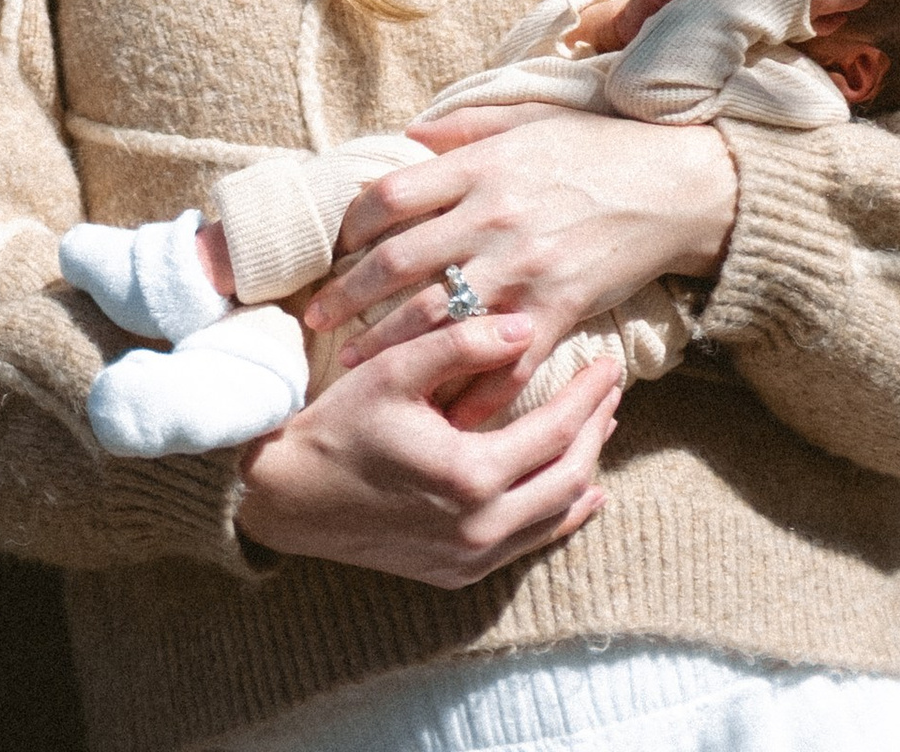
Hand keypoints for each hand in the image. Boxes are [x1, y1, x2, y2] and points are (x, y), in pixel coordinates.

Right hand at [234, 317, 620, 583]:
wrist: (288, 497)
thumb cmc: (338, 424)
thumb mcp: (394, 369)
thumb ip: (461, 343)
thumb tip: (525, 326)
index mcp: (470, 475)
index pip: (557, 431)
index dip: (589, 394)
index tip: (609, 362)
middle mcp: (479, 528)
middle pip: (569, 477)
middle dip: (597, 429)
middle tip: (612, 389)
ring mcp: (469, 559)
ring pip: (555, 517)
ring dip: (585, 470)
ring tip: (602, 427)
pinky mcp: (455, 573)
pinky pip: (527, 545)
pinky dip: (560, 514)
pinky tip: (578, 494)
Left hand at [303, 108, 737, 404]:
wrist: (670, 184)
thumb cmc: (592, 147)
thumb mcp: (525, 119)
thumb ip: (463, 130)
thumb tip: (408, 138)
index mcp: (479, 168)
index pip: (390, 196)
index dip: (352, 225)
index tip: (335, 249)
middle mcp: (493, 217)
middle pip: (399, 263)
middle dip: (350, 297)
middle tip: (316, 321)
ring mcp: (525, 268)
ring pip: (440, 317)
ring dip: (391, 348)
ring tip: (356, 368)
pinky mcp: (559, 309)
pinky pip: (505, 361)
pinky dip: (472, 393)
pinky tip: (443, 412)